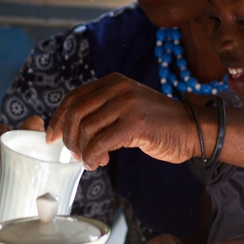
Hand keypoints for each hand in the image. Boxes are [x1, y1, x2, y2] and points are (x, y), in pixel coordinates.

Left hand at [46, 73, 196, 169]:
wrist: (192, 129)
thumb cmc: (158, 124)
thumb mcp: (127, 106)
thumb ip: (104, 110)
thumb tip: (72, 131)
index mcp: (113, 82)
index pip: (74, 97)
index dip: (59, 118)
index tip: (51, 136)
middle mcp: (118, 88)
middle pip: (76, 113)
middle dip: (69, 138)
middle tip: (73, 155)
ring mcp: (127, 104)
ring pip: (87, 129)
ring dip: (83, 151)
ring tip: (93, 160)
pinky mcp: (135, 123)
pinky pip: (100, 143)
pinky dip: (93, 156)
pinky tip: (99, 162)